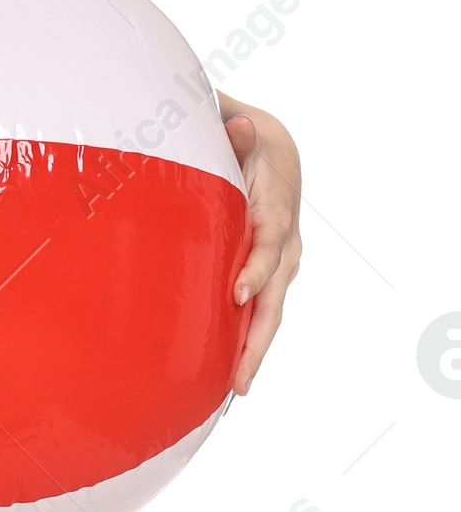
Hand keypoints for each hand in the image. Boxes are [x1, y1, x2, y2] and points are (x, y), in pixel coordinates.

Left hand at [222, 100, 302, 395]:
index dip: (255, 271)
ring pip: (270, 313)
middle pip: (274, 298)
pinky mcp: (269, 274)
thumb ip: (234, 133)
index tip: (236, 295)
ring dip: (254, 350)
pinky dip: (248, 341)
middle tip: (237, 378)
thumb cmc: (245, 142)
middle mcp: (284, 244)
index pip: (267, 246)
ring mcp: (280, 263)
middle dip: (257, 340)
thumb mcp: (239, 131)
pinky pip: (261, 312)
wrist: (272, 148)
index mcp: (274, 211)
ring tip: (232, 388)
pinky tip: (228, 371)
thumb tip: (238, 123)